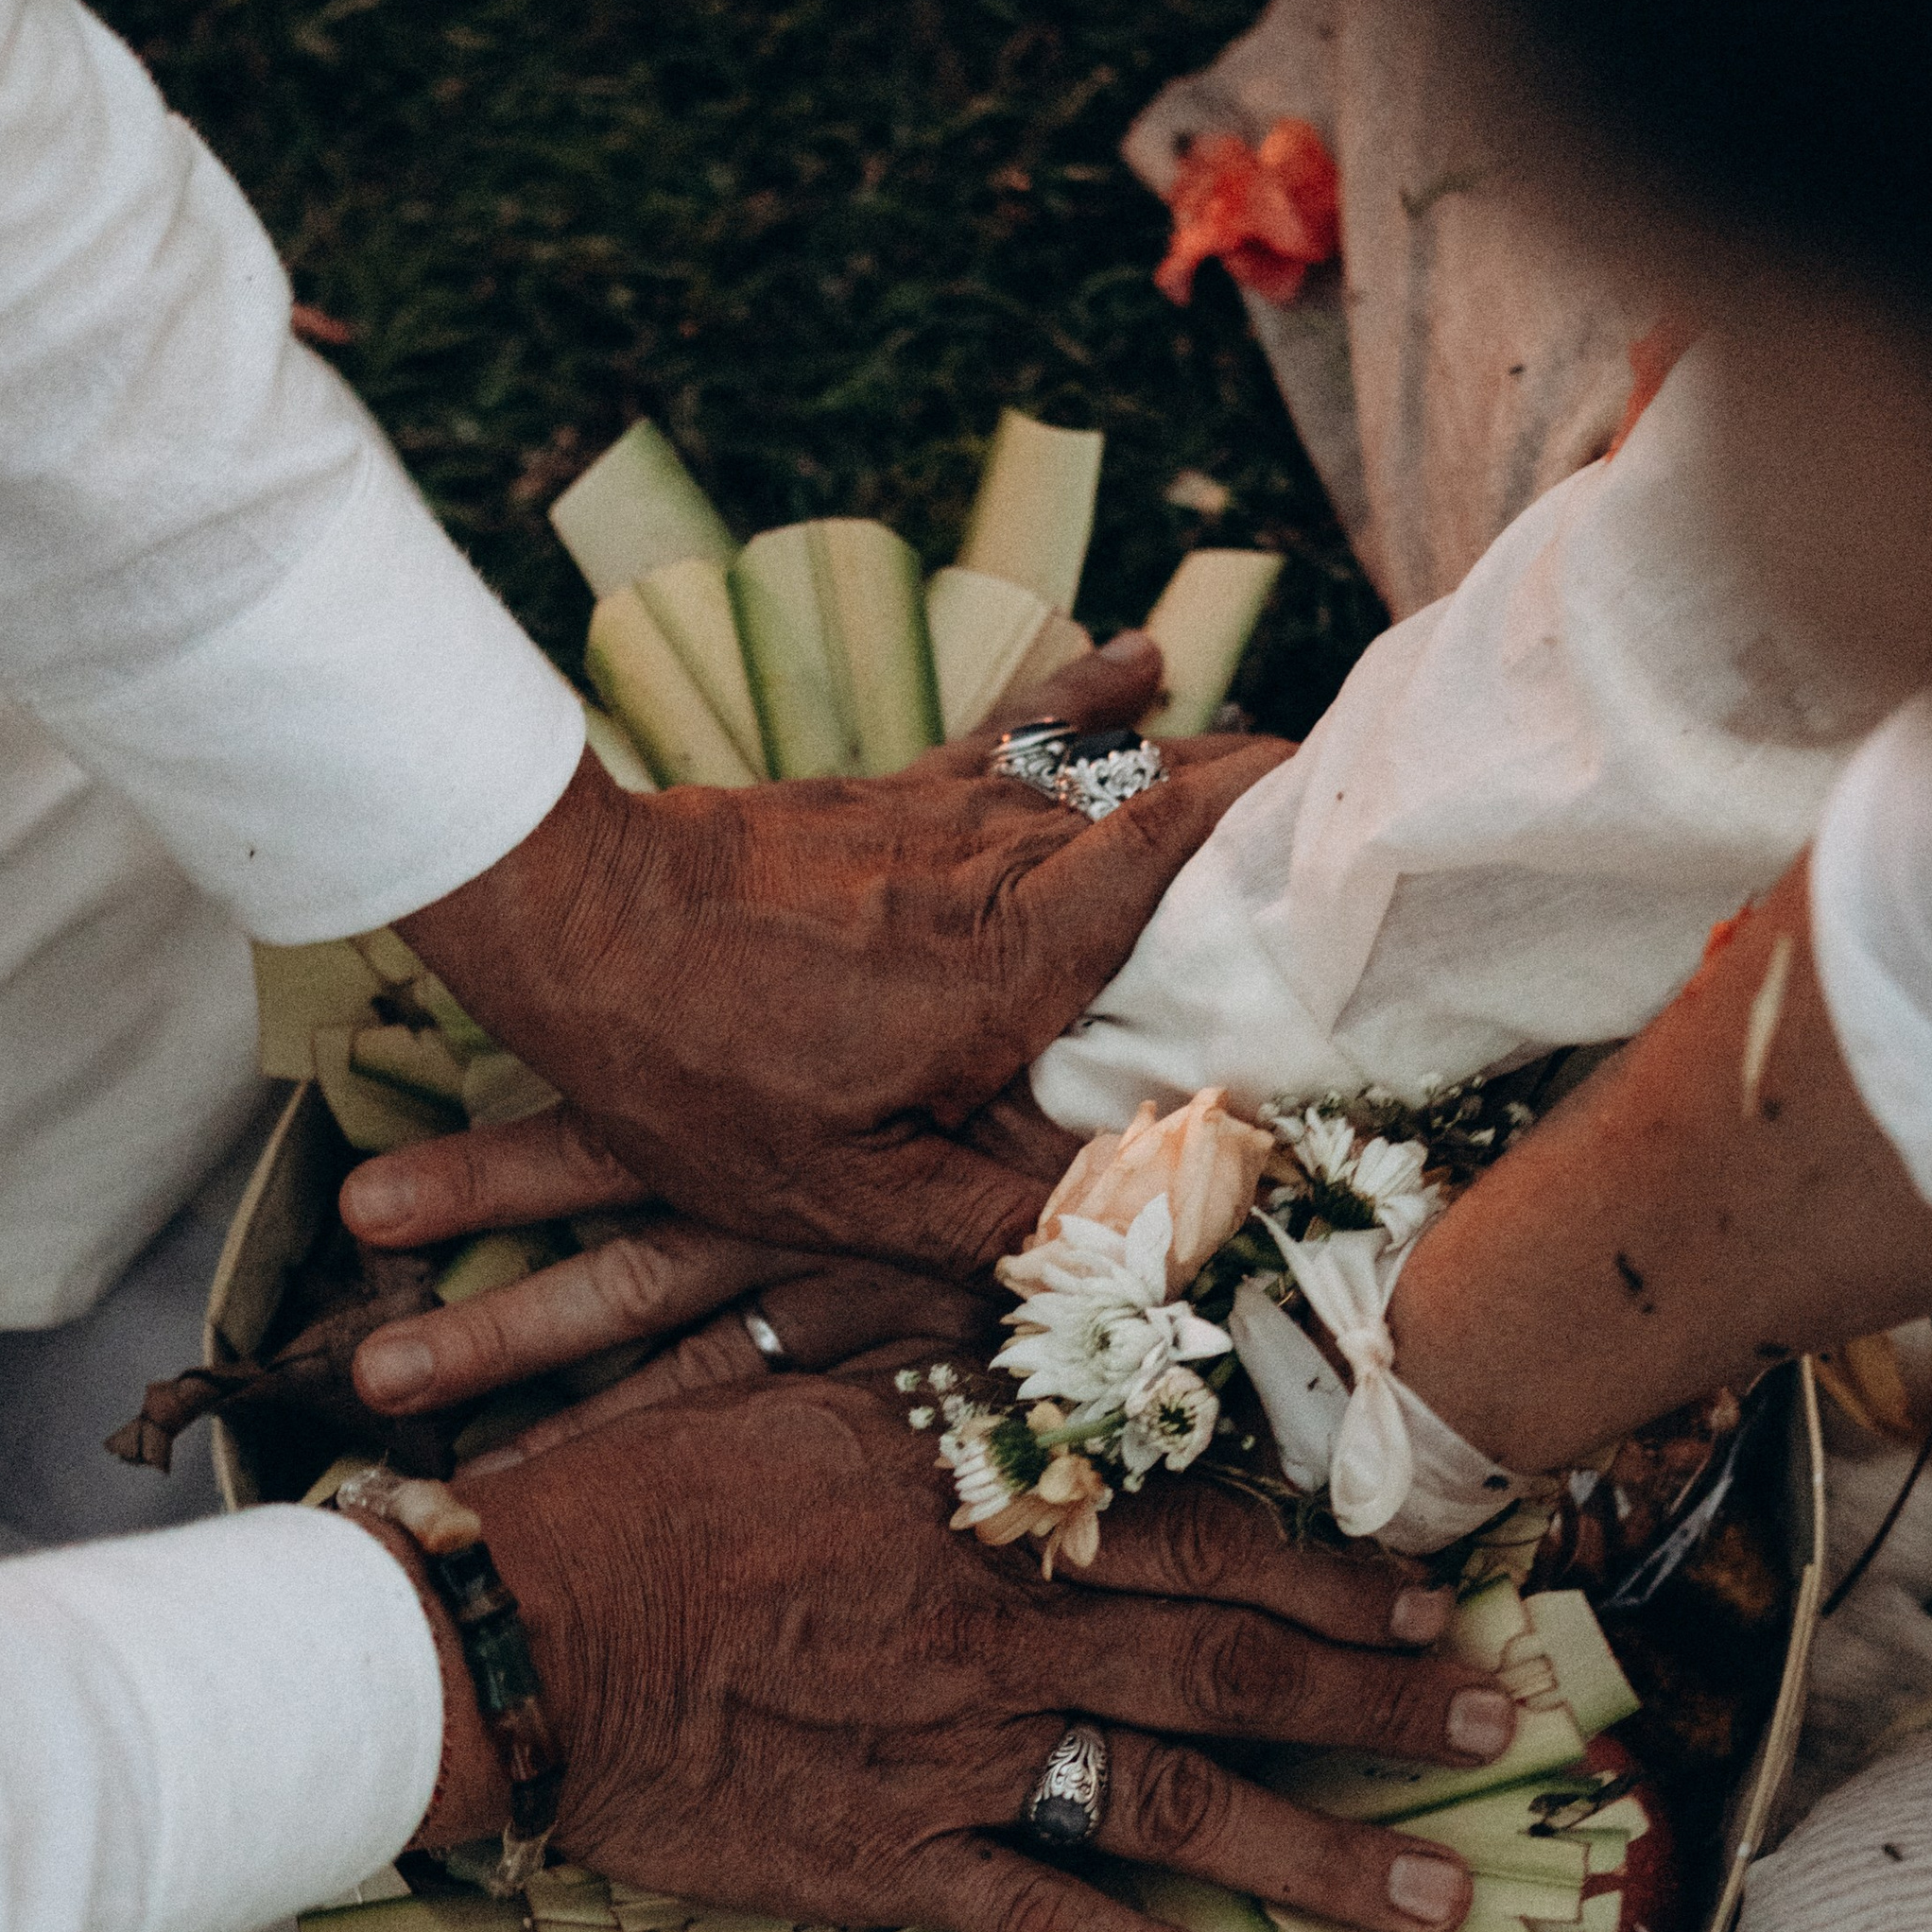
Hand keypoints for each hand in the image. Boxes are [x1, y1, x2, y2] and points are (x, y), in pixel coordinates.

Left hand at [340, 631, 1287, 1402]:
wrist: (568, 927)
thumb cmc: (692, 1069)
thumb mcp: (836, 1198)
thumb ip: (986, 1234)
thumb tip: (1117, 1274)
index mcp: (1008, 965)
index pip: (1175, 866)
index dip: (1272, 834)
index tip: (1359, 821)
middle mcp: (996, 865)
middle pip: (1165, 803)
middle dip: (1267, 797)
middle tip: (1363, 792)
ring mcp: (941, 815)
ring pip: (1104, 766)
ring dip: (1197, 756)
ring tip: (1290, 753)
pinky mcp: (887, 795)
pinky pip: (1011, 731)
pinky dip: (1085, 695)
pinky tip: (1140, 656)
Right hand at [396, 1365, 1516, 1931]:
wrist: (518, 1634)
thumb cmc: (643, 1497)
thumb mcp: (800, 1391)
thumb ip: (938, 1392)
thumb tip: (1046, 1371)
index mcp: (985, 1505)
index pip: (1203, 1536)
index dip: (1333, 1575)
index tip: (1430, 1600)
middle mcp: (999, 1626)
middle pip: (1229, 1664)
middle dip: (1380, 1702)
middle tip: (1498, 1734)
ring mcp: (951, 1751)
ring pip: (1174, 1800)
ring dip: (1319, 1850)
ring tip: (1432, 1897)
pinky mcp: (887, 1860)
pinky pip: (1044, 1920)